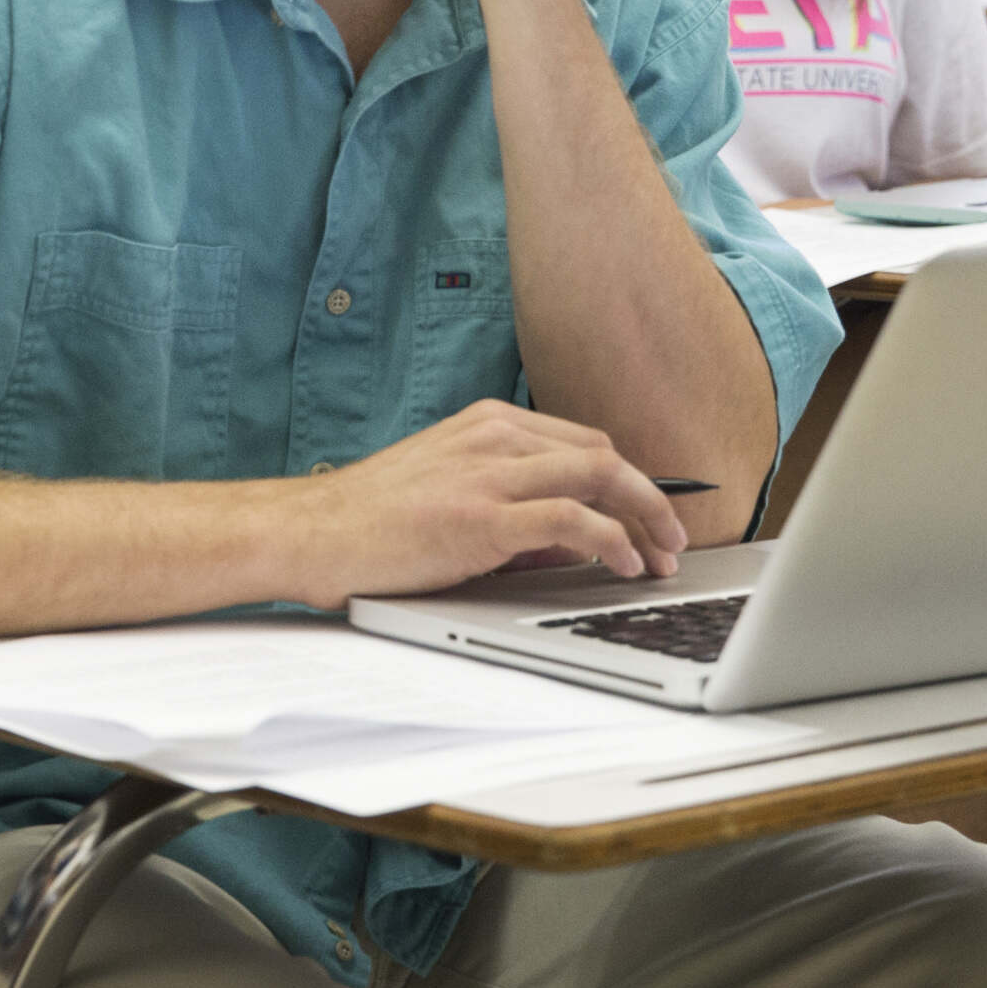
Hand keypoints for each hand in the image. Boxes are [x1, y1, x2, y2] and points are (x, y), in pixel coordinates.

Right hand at [274, 398, 691, 608]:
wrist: (313, 534)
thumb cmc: (372, 521)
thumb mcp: (449, 490)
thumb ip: (510, 503)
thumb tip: (573, 539)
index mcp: (487, 423)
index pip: (585, 443)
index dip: (630, 481)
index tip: (652, 516)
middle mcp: (494, 435)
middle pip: (603, 455)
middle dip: (651, 499)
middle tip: (674, 540)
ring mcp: (489, 471)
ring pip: (600, 477)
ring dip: (645, 520)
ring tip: (662, 559)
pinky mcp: (483, 515)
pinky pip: (573, 519)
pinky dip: (613, 540)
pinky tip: (625, 564)